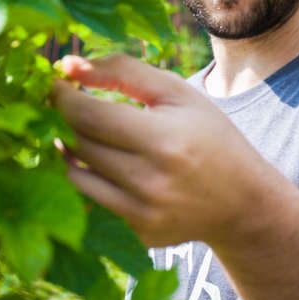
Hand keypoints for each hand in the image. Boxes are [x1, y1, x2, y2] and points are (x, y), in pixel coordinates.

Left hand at [52, 54, 267, 247]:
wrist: (241, 202)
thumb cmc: (208, 135)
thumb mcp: (175, 93)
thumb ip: (122, 71)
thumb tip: (67, 65)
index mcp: (163, 140)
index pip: (87, 115)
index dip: (62, 96)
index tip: (57, 83)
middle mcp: (149, 182)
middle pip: (77, 143)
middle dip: (63, 118)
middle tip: (66, 102)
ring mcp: (141, 214)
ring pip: (74, 175)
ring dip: (68, 149)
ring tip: (80, 131)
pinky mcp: (135, 234)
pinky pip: (89, 202)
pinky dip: (86, 179)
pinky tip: (98, 162)